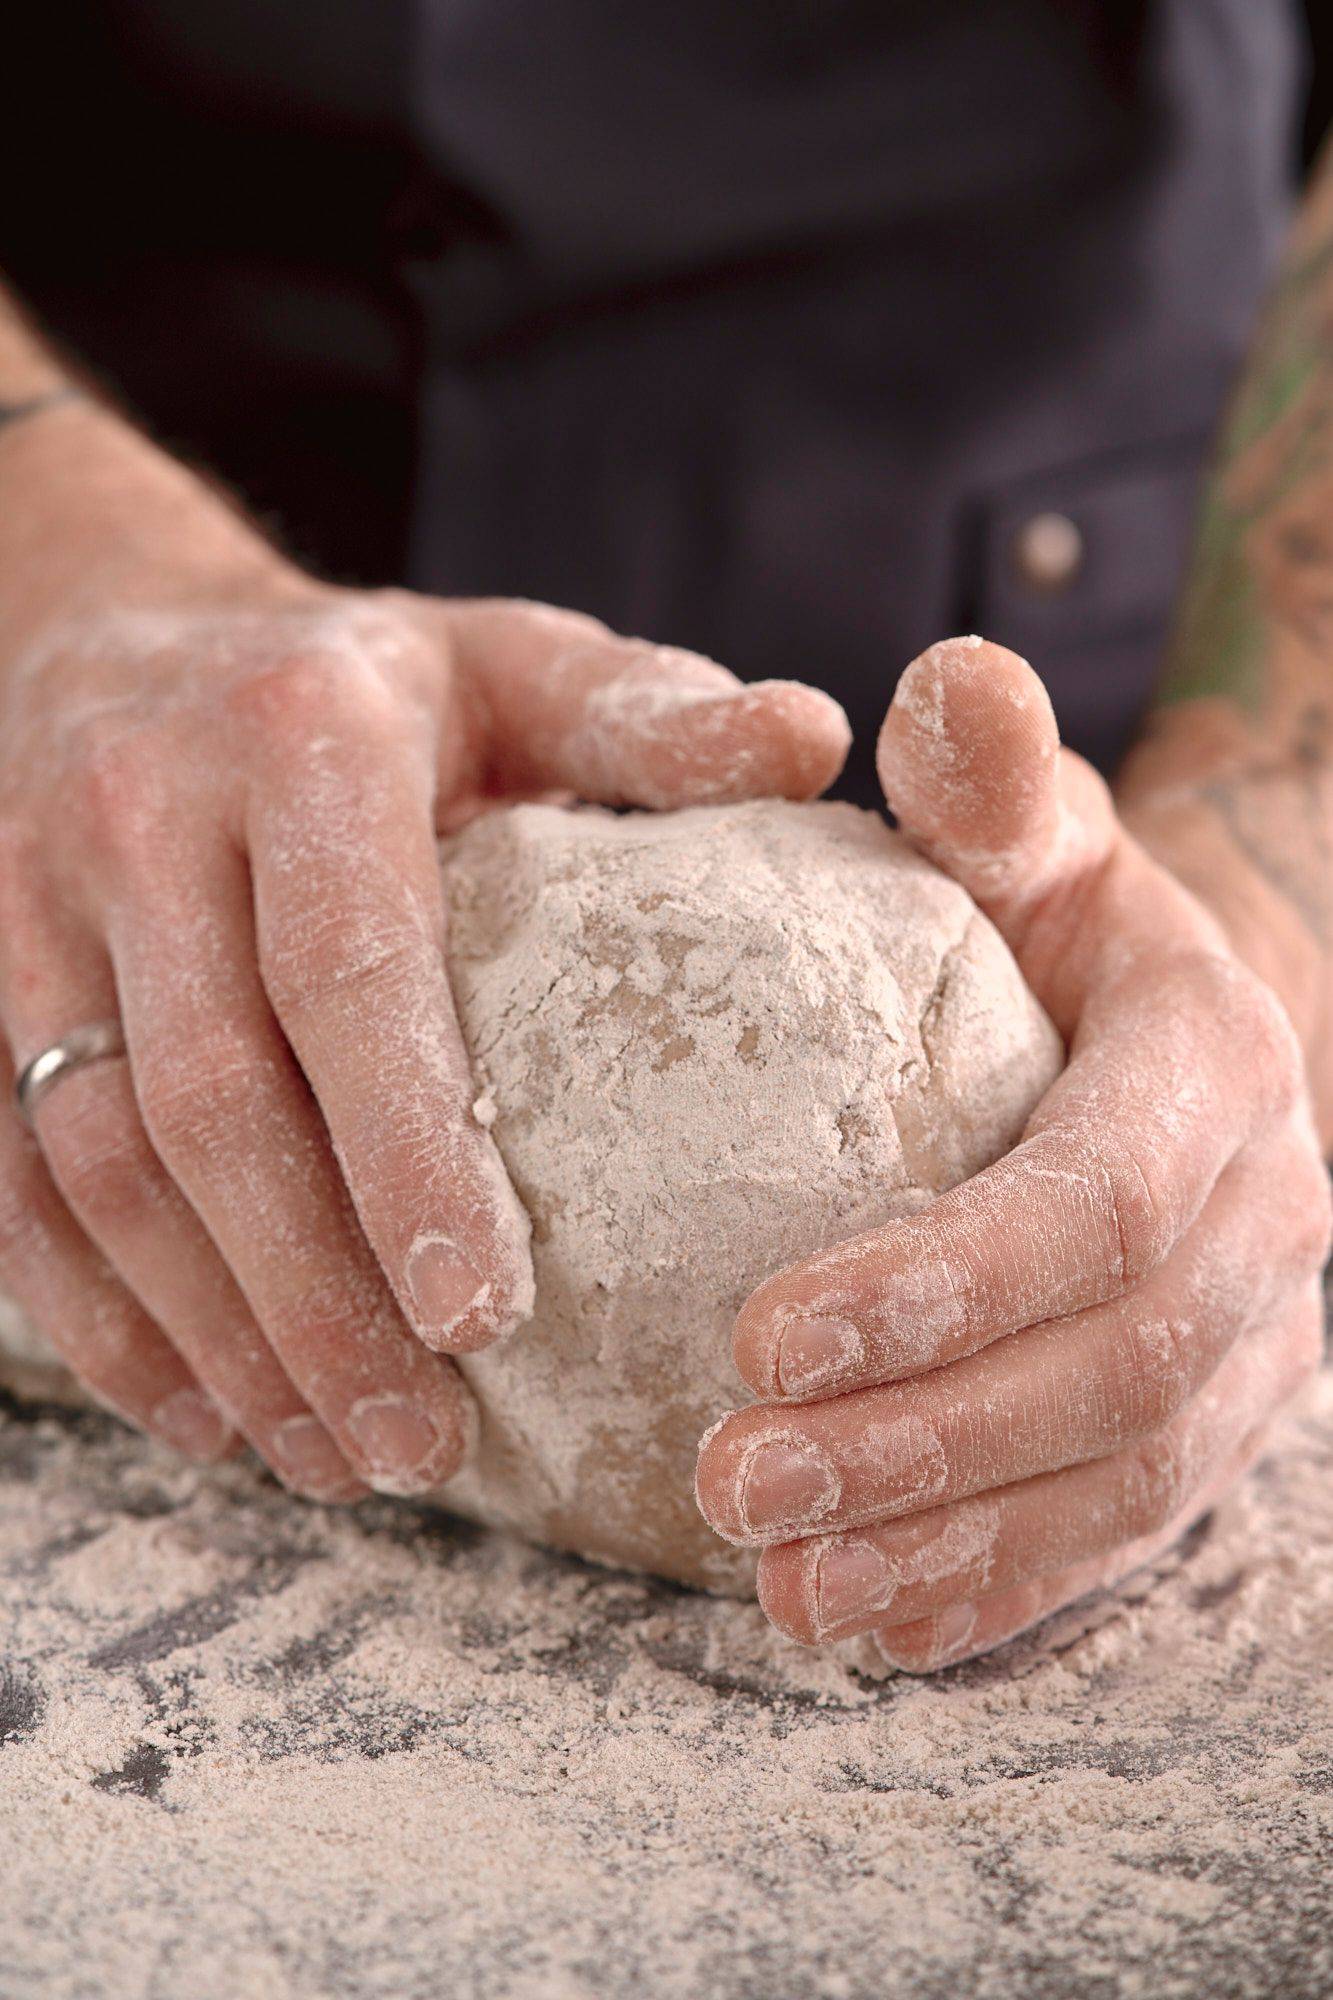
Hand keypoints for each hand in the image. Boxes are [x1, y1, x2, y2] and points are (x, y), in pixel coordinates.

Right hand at [0, 568, 848, 1499]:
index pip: (344, 968)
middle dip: (310, 1297)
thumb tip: (813, 739)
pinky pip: (15, 1181)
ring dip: (215, 1334)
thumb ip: (647, 716)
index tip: (485, 1317)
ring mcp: (35, 911)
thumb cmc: (367, 680)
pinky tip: (202, 1416)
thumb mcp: (514, 659)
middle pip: (208, 1098)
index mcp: (301, 737)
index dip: (405, 1151)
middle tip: (419, 1446)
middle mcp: (142, 818)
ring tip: (337, 1456)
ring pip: (98, 1162)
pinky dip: (102, 1318)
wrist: (115, 628)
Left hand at [696, 638, 1329, 1668]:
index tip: (760, 1335)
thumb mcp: (1025, 827)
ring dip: (951, 1547)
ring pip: (1124, 1482)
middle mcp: (1265, 1219)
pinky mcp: (1214, 1424)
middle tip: (733, 1483)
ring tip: (777, 1587)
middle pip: (1112, 1373)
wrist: (1170, 1031)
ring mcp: (1257, 1341)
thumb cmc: (1051, 916)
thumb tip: (950, 677)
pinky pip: (1123, 1534)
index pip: (1094, 1202)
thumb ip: (985, 773)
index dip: (943, 1285)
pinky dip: (997, 1592)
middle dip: (925, 1445)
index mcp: (1213, 1068)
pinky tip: (862, 1626)